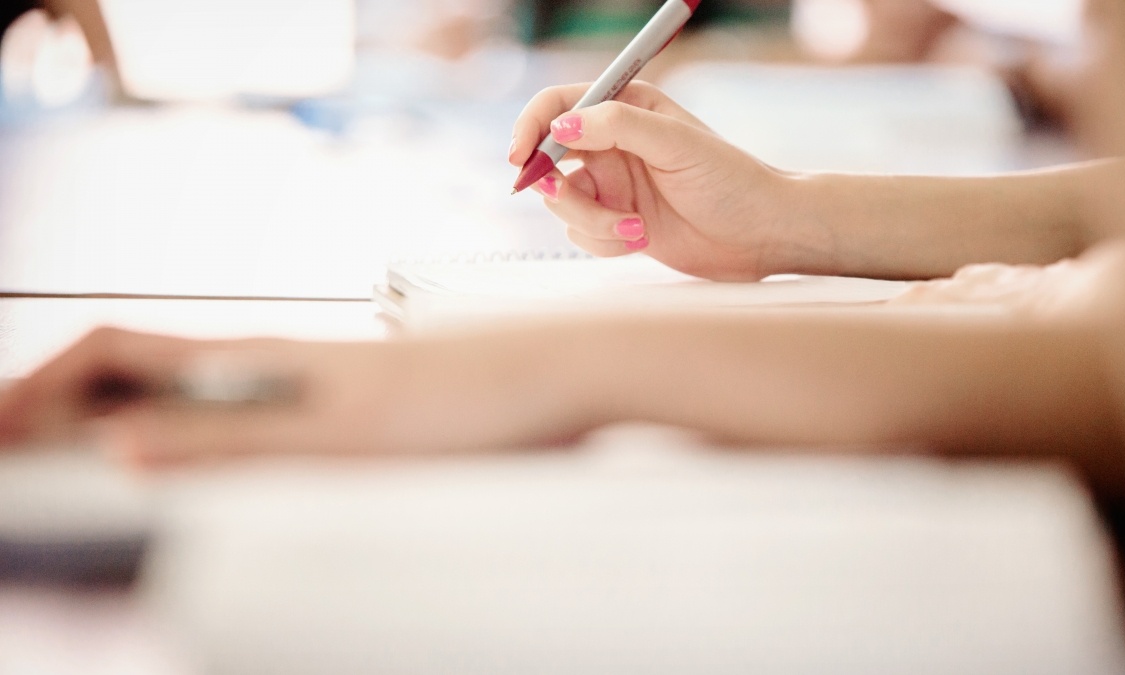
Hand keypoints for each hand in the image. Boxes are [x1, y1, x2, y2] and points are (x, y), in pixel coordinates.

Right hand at [0, 326, 592, 465]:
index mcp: (258, 359)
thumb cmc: (466, 404)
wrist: (562, 378)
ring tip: (83, 459)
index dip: (40, 384)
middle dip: (67, 405)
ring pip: (192, 389)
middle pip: (142, 367)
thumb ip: (230, 442)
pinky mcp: (349, 403)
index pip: (114, 350)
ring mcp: (310, 379)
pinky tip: (202, 458)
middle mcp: (275, 360)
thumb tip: (118, 444)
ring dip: (126, 419)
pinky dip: (194, 433)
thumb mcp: (338, 438)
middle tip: (19, 452)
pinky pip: (246, 410)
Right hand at [510, 82, 833, 280]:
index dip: (532, 127)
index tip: (522, 157)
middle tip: (577, 200)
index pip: (558, 106)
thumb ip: (616, 126)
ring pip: (563, 204)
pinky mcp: (617, 224)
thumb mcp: (675, 142)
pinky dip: (604, 243)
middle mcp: (613, 144)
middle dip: (558, 187)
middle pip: (549, 160)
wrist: (761, 235)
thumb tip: (560, 127)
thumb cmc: (731, 181)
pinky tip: (641, 240)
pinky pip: (581, 235)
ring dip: (592, 222)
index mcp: (626, 108)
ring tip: (637, 229)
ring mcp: (612, 186)